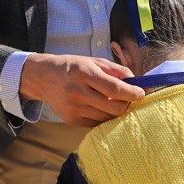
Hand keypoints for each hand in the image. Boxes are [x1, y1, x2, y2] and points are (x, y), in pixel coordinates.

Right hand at [18, 54, 142, 126]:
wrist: (43, 78)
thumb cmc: (72, 67)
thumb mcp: (93, 61)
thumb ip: (115, 70)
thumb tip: (135, 81)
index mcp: (84, 74)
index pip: (114, 89)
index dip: (132, 93)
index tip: (141, 93)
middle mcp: (78, 93)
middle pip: (113, 108)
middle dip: (127, 104)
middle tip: (130, 98)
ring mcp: (74, 109)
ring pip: (107, 118)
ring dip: (116, 111)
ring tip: (115, 102)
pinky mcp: (71, 120)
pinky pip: (96, 123)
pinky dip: (104, 117)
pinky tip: (102, 107)